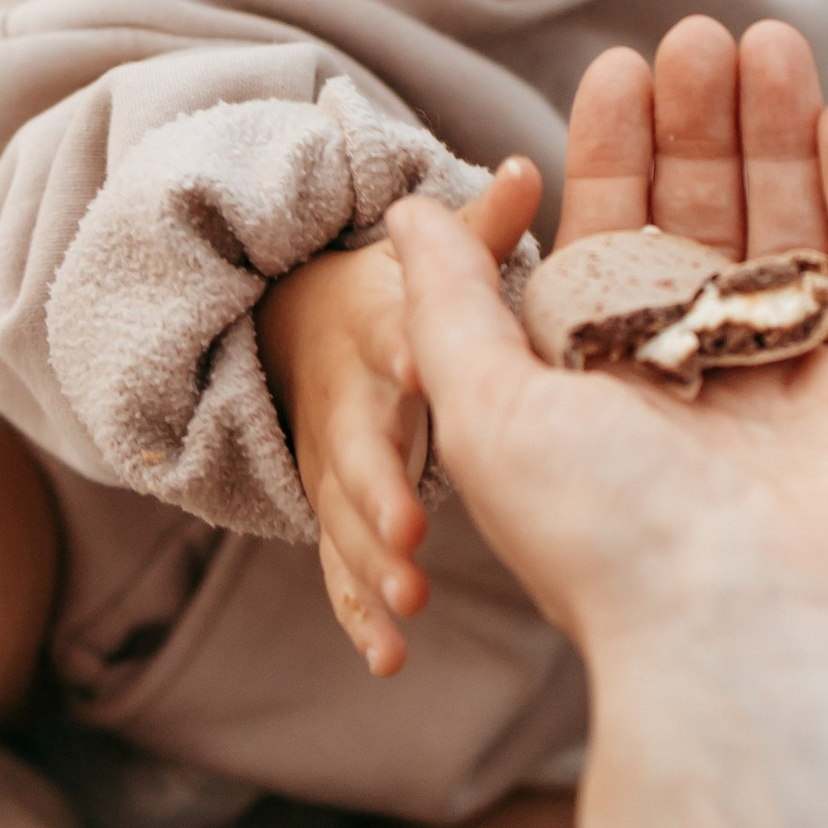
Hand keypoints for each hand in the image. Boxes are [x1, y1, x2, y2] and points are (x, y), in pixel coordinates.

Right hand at [256, 180, 532, 676]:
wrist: (299, 334)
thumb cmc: (393, 295)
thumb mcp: (426, 257)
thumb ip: (481, 229)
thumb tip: (527, 168)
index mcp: (382, 334)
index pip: (394, 345)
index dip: (409, 359)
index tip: (427, 375)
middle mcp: (351, 404)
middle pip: (360, 448)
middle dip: (381, 491)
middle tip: (414, 536)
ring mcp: (335, 467)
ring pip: (346, 520)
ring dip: (372, 564)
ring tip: (406, 608)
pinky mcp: (335, 516)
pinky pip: (341, 569)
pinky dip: (359, 613)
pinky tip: (388, 658)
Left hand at [388, 16, 827, 827]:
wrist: (755, 651)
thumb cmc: (607, 542)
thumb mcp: (487, 410)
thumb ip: (450, 302)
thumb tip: (406, 212)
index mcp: (609, 391)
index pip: (612, 245)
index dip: (615, 155)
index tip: (615, 68)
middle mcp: (704, 384)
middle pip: (706, 223)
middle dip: (701, 126)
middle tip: (699, 32)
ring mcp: (804, 387)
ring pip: (792, 231)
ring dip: (779, 133)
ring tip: (768, 37)